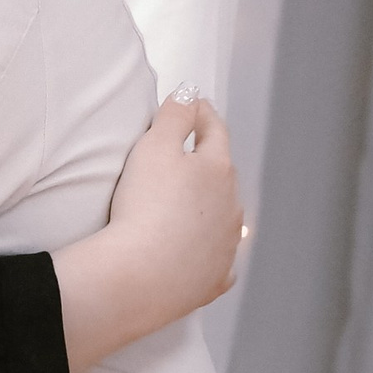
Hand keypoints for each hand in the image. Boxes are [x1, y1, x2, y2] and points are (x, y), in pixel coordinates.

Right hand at [54, 92, 244, 372]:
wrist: (140, 275)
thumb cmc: (145, 207)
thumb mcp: (154, 147)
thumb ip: (175, 116)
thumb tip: (189, 94)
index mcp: (219, 170)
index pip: (214, 130)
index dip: (201, 113)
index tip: (193, 105)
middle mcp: (231, 206)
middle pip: (222, 174)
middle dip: (208, 160)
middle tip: (189, 151)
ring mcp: (226, 245)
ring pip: (225, 216)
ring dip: (211, 205)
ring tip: (192, 201)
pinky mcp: (213, 278)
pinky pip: (218, 260)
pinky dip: (210, 252)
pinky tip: (202, 253)